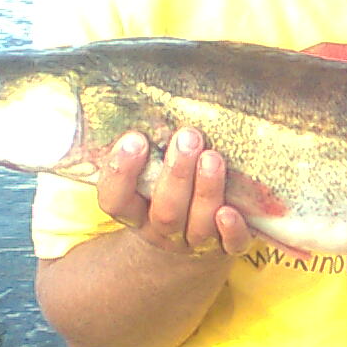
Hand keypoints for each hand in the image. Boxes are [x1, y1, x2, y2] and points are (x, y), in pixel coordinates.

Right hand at [96, 127, 251, 256]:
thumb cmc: (167, 192)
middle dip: (176, 174)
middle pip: (165, 211)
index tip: (134, 139)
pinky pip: (231, 247)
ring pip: (198, 224)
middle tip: (187, 137)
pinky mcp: (227, 249)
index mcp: (136, 213)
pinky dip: (231, 230)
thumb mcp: (149, 176)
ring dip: (205, 189)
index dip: (121, 173)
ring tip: (212, 157)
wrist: (192, 243)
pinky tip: (231, 211)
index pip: (116, 200)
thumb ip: (148, 149)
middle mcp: (163, 230)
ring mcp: (195, 242)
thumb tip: (151, 97)